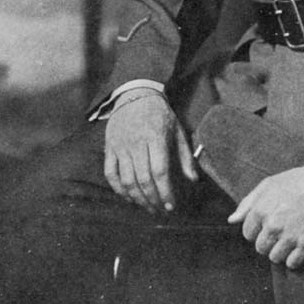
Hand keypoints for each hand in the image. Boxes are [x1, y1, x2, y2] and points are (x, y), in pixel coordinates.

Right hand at [104, 92, 197, 213]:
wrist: (135, 93)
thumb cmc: (159, 113)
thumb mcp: (177, 129)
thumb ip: (185, 155)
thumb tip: (193, 179)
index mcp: (155, 137)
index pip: (160, 171)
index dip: (165, 192)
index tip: (171, 206)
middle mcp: (136, 142)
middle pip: (143, 179)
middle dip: (153, 200)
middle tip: (160, 211)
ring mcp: (120, 145)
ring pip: (126, 180)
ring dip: (137, 198)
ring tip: (147, 207)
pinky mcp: (109, 147)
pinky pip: (110, 173)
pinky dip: (118, 189)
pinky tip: (129, 197)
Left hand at [228, 164, 303, 269]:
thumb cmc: (296, 181)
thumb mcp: (268, 185)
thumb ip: (248, 203)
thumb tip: (232, 220)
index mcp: (260, 210)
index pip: (248, 234)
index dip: (258, 229)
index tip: (269, 223)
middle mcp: (272, 225)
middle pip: (261, 248)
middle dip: (269, 241)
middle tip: (282, 230)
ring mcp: (289, 236)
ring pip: (275, 258)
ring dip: (282, 250)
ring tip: (291, 237)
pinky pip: (292, 264)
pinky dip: (295, 258)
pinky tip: (300, 245)